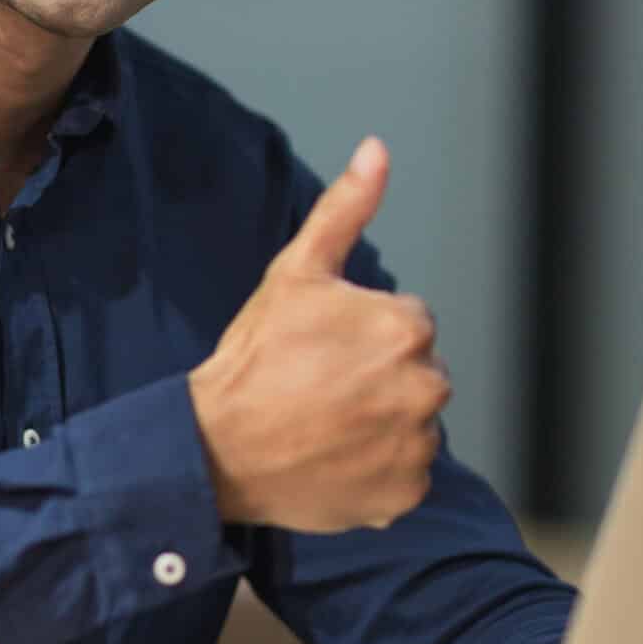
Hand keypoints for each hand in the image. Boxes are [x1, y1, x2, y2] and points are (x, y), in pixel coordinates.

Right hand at [188, 137, 449, 532]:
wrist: (215, 449)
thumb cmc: (254, 356)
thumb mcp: (295, 272)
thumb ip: (346, 209)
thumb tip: (378, 148)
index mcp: (408, 328)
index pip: (407, 326)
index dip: (359, 336)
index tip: (318, 352)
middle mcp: (427, 388)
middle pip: (416, 375)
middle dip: (377, 379)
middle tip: (318, 391)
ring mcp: (418, 446)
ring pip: (412, 425)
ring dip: (380, 425)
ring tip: (323, 426)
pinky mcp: (406, 494)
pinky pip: (405, 475)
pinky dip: (377, 471)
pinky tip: (333, 460)